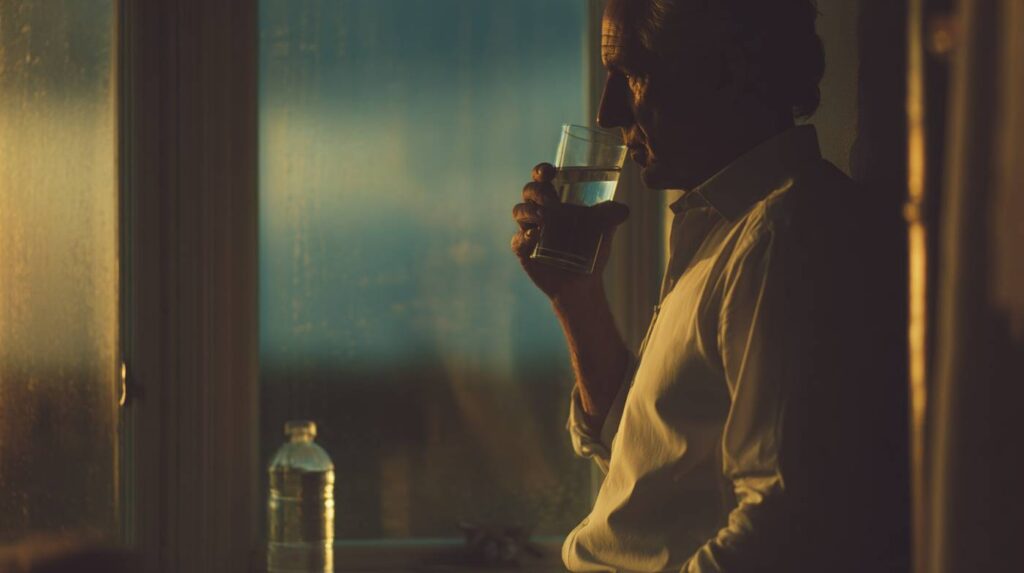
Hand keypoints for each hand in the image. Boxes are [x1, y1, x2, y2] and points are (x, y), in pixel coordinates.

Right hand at [511, 163, 629, 301]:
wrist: (584, 282)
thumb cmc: (593, 248)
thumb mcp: (606, 229)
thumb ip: (612, 215)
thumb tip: (623, 210)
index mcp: (556, 199)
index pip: (543, 178)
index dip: (542, 171)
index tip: (549, 171)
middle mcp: (539, 211)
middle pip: (529, 191)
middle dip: (536, 190)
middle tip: (551, 199)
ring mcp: (529, 230)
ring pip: (520, 212)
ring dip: (529, 211)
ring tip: (544, 217)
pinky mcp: (524, 251)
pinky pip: (516, 241)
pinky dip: (522, 238)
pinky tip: (533, 237)